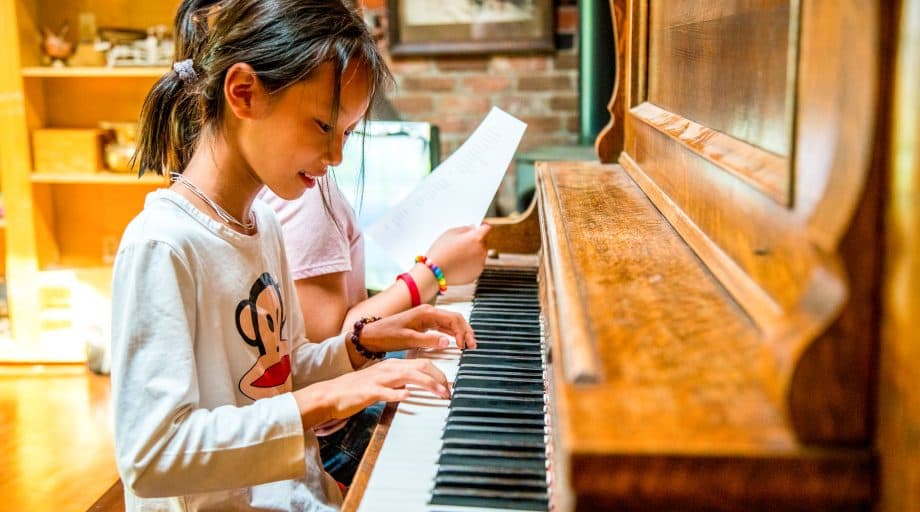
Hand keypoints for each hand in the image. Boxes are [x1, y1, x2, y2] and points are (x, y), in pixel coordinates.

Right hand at [296, 358, 449, 424]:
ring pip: (408, 376)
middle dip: (439, 377)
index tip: (449, 385)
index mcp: (393, 365)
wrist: (331, 394)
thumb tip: (412, 387)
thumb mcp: (382, 382)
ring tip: (441, 393)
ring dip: (428, 384)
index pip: (422, 363)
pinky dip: (397, 393)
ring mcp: (379, 379)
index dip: (439, 373)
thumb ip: (398, 382)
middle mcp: (388, 369)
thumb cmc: (357, 390)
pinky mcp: (369, 392)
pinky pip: (385, 391)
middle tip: (450, 390)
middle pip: (420, 366)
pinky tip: (407, 396)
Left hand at [359, 304, 476, 352]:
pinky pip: (443, 328)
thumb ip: (428, 340)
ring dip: (461, 333)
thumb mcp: (407, 339)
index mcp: (427, 312)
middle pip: (455, 319)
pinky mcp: (424, 325)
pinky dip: (452, 335)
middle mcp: (429, 313)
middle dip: (466, 332)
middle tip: (473, 346)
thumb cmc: (386, 335)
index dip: (462, 332)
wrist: (371, 335)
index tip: (465, 346)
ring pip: (451, 323)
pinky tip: (457, 343)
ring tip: (469, 346)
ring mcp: (427, 318)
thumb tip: (448, 342)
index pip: (453, 319)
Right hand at [425, 224, 490, 284]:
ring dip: (473, 253)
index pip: (486, 228)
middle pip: (483, 242)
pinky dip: (470, 265)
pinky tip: (458, 264)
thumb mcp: (450, 233)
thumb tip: (473, 229)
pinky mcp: (476, 274)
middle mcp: (481, 251)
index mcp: (476, 238)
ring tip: (457, 256)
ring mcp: (480, 264)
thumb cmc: (440, 251)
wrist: (434, 272)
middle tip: (461, 244)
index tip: (479, 227)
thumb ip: (465, 229)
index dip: (482, 227)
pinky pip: (476, 266)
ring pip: (480, 255)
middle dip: (475, 242)